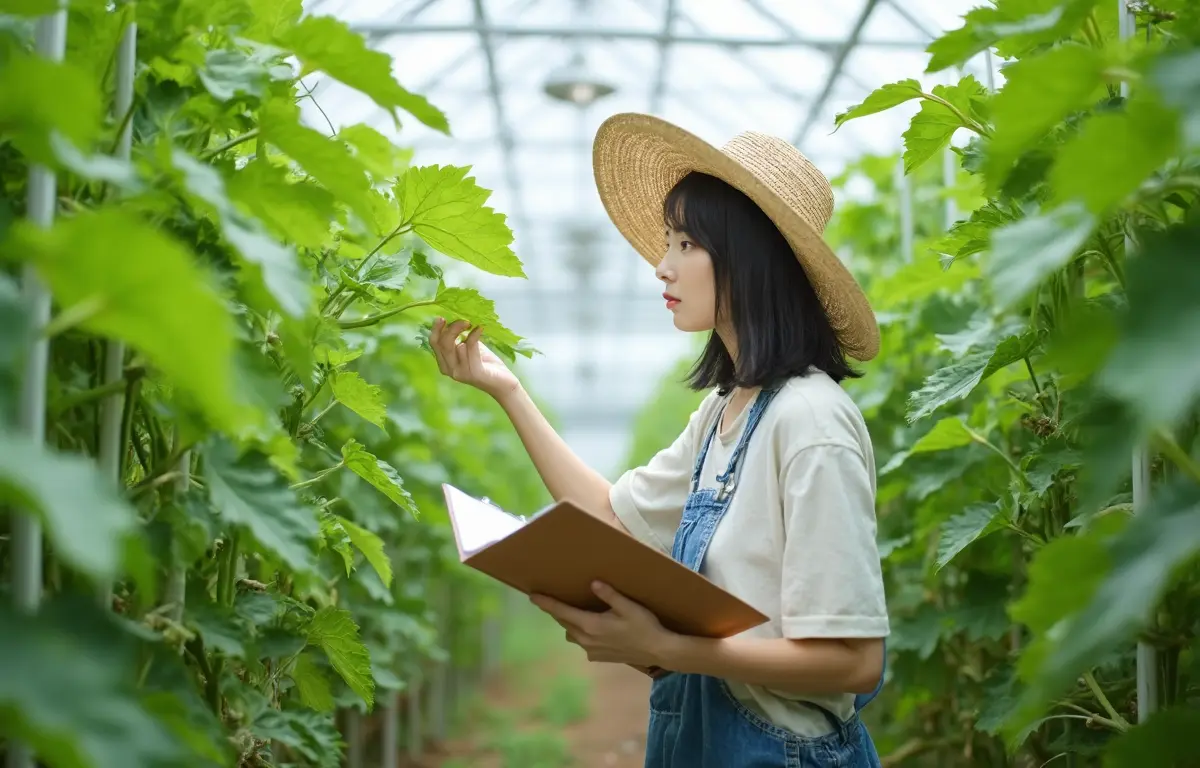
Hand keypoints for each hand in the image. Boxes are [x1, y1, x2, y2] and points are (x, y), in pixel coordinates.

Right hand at [429, 317, 520, 401]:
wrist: (503, 383)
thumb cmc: (486, 363)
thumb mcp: (469, 348)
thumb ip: (460, 338)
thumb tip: (455, 318)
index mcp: (445, 363)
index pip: (434, 343)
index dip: (436, 330)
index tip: (442, 318)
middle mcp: (449, 370)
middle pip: (443, 344)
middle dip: (452, 328)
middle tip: (464, 320)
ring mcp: (460, 373)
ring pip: (456, 346)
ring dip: (465, 332)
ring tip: (475, 324)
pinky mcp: (473, 373)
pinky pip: (470, 348)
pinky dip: (474, 336)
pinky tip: (480, 328)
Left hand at [531, 581, 675, 668]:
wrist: (659, 651)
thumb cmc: (646, 626)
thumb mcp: (630, 607)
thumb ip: (610, 595)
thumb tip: (593, 584)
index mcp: (592, 625)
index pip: (563, 613)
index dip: (547, 604)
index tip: (532, 596)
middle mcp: (588, 640)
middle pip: (564, 623)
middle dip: (557, 611)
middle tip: (551, 599)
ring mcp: (592, 650)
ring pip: (572, 634)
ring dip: (569, 623)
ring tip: (573, 611)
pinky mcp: (599, 657)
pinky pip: (582, 643)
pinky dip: (581, 634)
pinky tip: (592, 627)